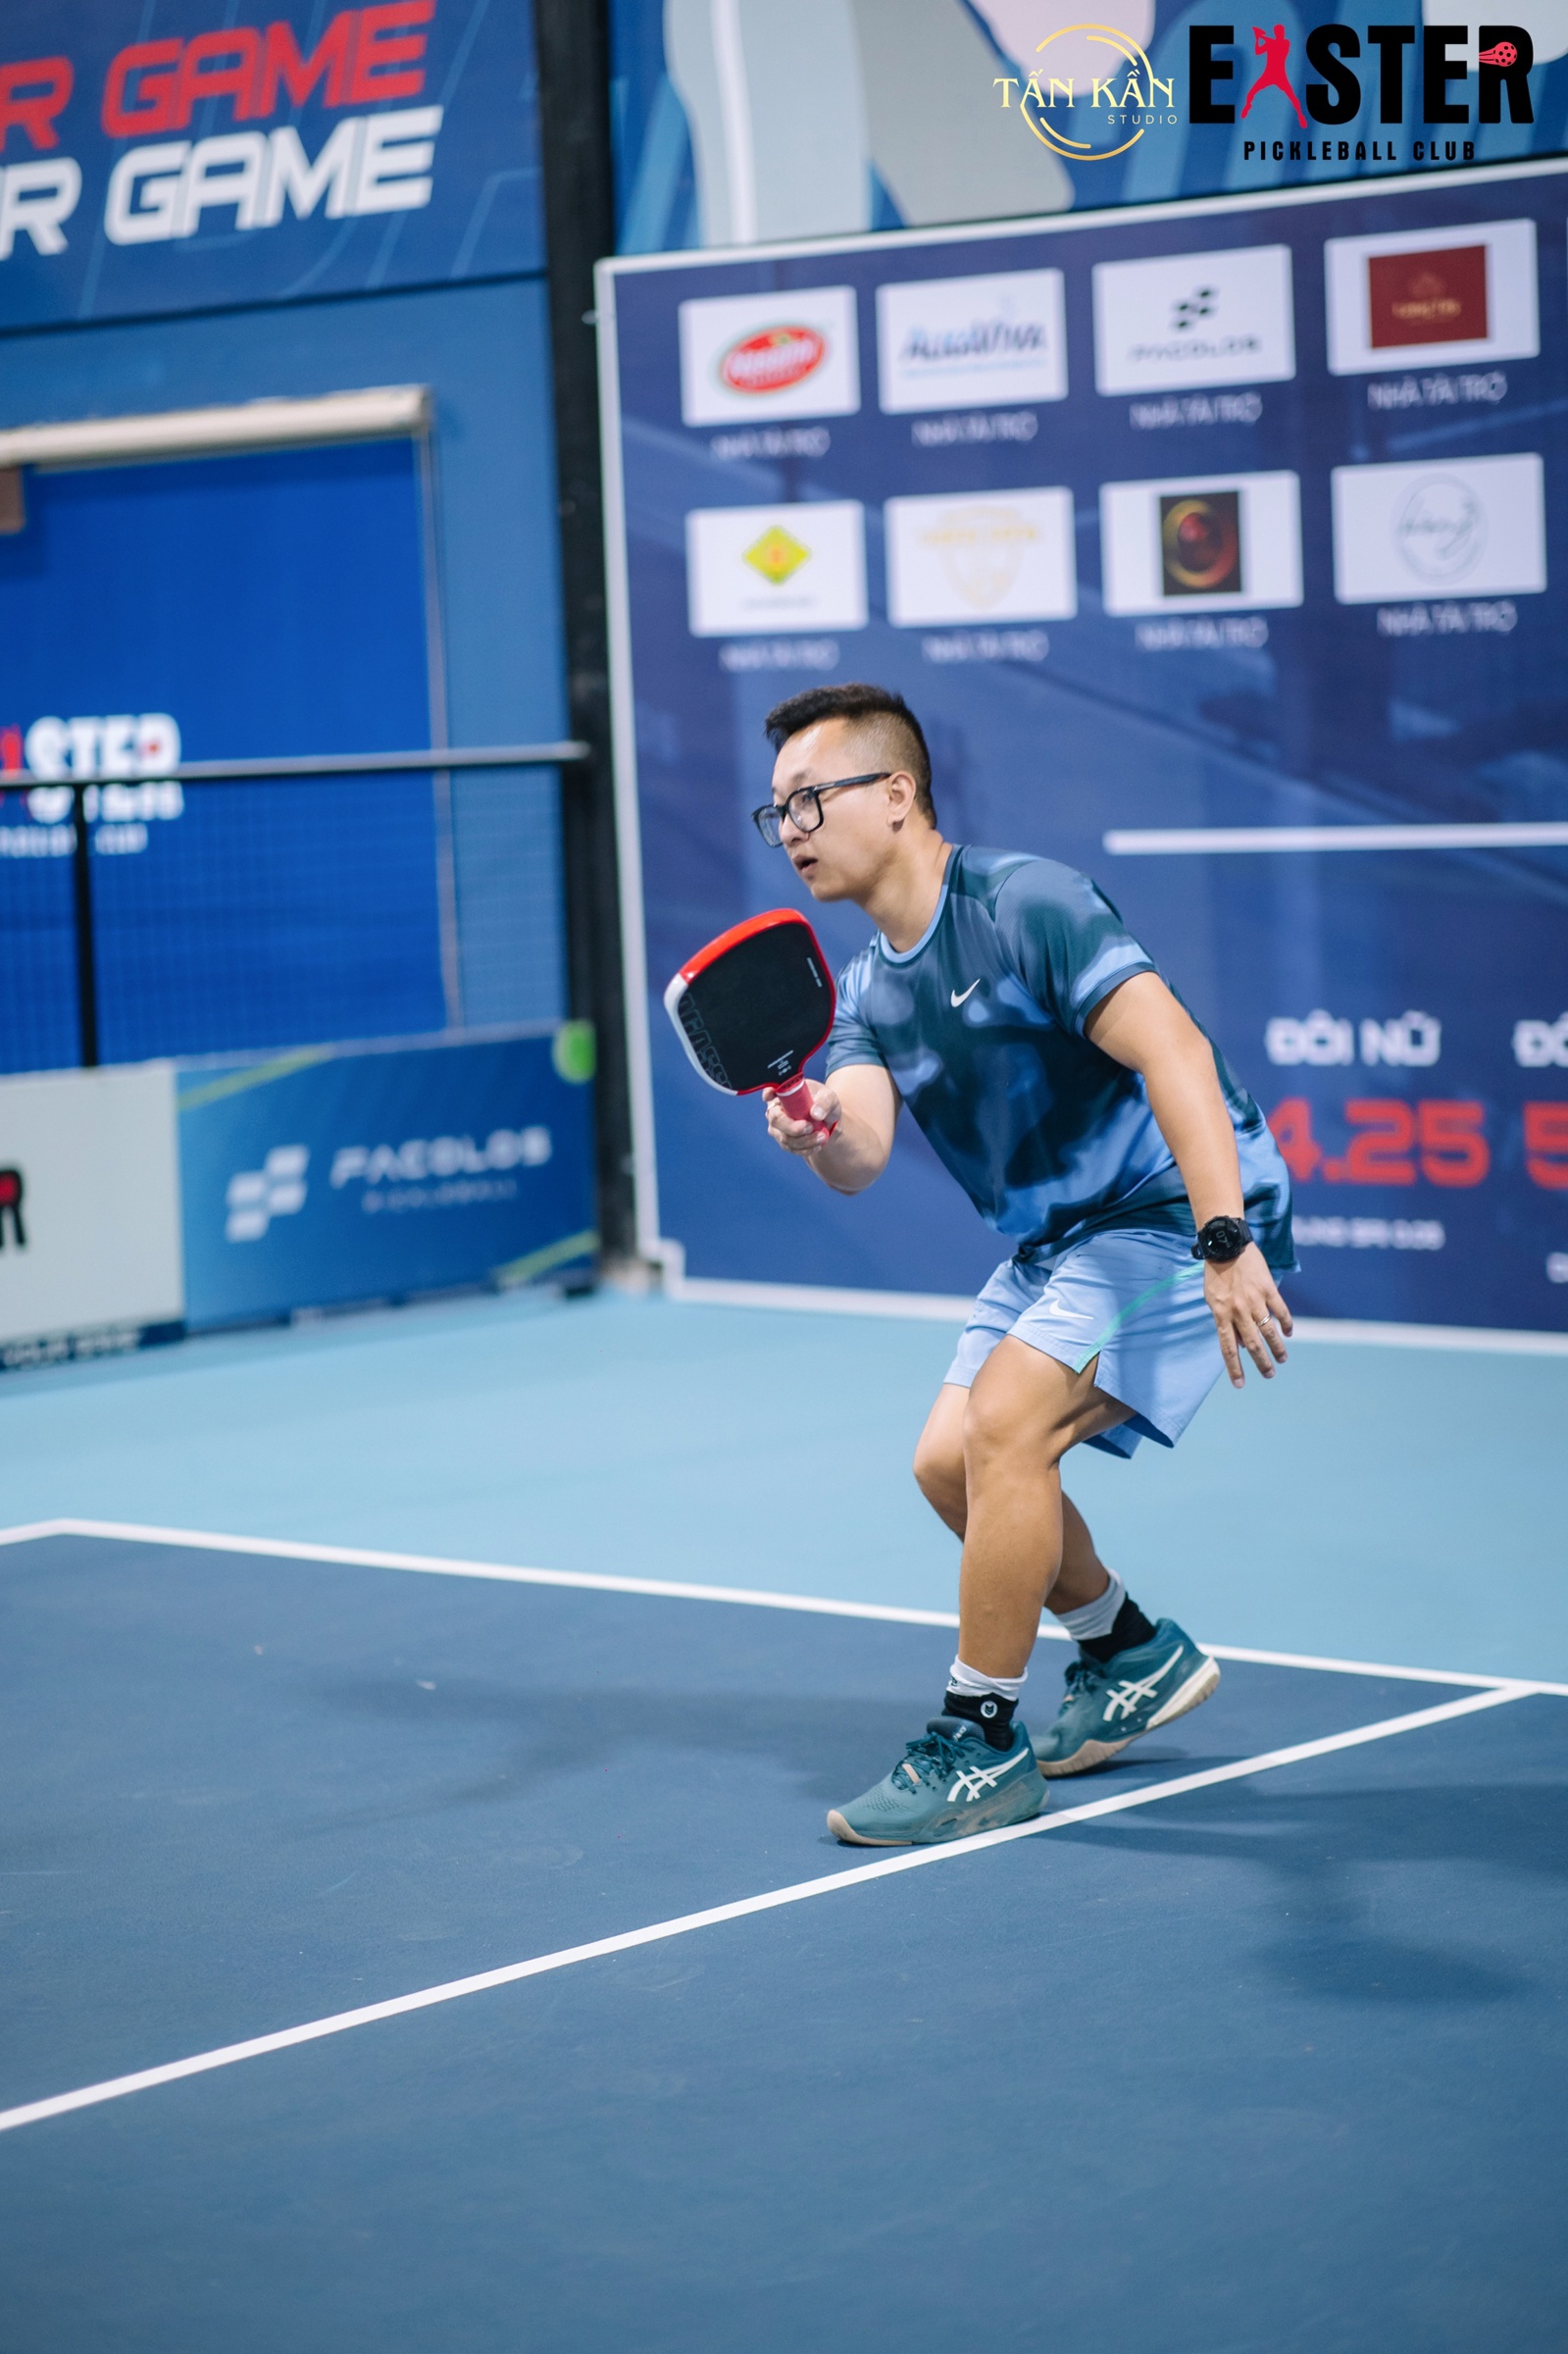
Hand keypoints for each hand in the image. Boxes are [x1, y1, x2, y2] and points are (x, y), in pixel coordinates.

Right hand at [764, 1080, 839, 1154]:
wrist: (827, 1120)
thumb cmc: (824, 1103)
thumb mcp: (829, 1098)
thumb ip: (824, 1102)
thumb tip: (815, 1114)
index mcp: (784, 1093)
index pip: (770, 1090)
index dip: (768, 1093)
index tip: (770, 1094)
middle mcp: (776, 1109)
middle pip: (775, 1119)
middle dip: (793, 1127)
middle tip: (810, 1127)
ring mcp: (778, 1126)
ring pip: (784, 1138)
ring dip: (804, 1140)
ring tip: (822, 1137)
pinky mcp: (783, 1140)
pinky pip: (791, 1148)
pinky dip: (805, 1149)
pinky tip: (817, 1145)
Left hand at [1204, 1243, 1291, 1387]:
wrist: (1226, 1245)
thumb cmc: (1216, 1274)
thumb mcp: (1212, 1300)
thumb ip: (1224, 1321)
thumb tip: (1237, 1342)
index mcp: (1221, 1315)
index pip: (1228, 1349)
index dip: (1234, 1368)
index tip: (1240, 1385)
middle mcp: (1238, 1311)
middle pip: (1252, 1345)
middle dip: (1262, 1363)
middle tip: (1270, 1375)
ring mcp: (1254, 1300)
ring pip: (1269, 1331)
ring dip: (1277, 1348)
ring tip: (1283, 1359)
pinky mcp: (1268, 1289)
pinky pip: (1281, 1311)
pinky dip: (1286, 1323)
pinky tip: (1289, 1333)